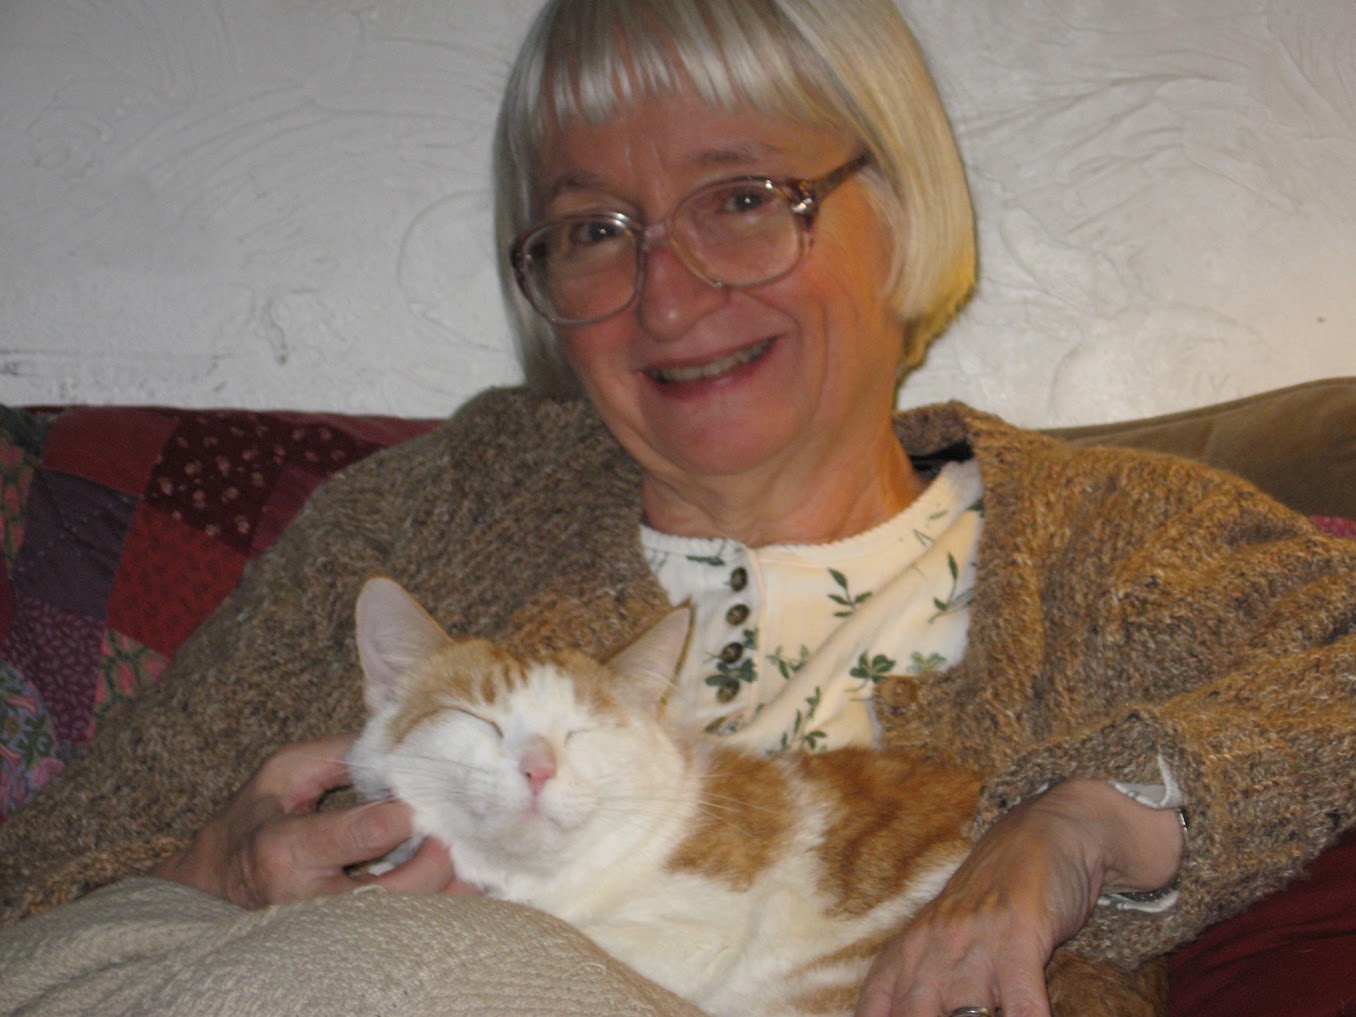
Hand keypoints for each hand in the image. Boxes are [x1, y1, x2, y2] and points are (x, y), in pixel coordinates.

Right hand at [153, 733, 478, 907]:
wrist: (219, 882)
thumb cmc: (256, 817)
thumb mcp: (282, 772)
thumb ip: (336, 755)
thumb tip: (395, 747)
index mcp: (285, 847)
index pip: (353, 836)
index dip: (397, 818)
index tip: (424, 800)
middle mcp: (307, 896)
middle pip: (387, 892)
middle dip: (433, 862)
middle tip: (456, 832)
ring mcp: (328, 926)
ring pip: (400, 919)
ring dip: (446, 891)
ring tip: (475, 860)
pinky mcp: (347, 938)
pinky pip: (403, 928)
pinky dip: (439, 907)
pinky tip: (465, 882)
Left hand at [854, 779, 1183, 1016]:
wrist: (1047, 830)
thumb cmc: (994, 895)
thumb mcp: (945, 934)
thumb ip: (922, 980)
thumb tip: (903, 1009)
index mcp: (908, 951)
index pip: (876, 1009)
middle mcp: (932, 947)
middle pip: (913, 1014)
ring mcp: (974, 940)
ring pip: (966, 1014)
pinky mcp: (1018, 935)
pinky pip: (1020, 1002)